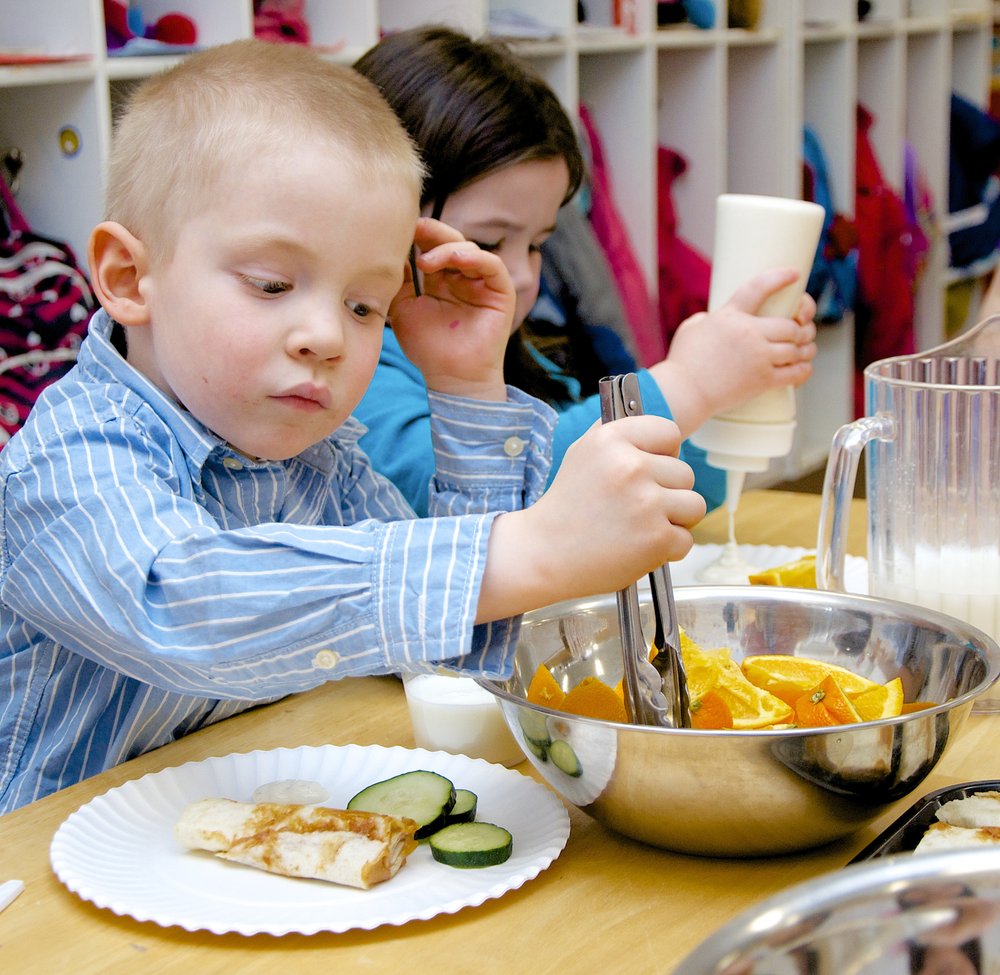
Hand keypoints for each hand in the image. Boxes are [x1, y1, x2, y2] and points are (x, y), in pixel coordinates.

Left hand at [389, 217, 515, 400]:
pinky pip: (492, 265)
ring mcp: (482, 282)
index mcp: (440, 279)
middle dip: (432, 233)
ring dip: (447, 249)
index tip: (400, 231)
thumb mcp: (403, 308)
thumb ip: (399, 281)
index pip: (431, 247)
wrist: (451, 377)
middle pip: (450, 241)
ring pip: (469, 249)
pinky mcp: (501, 291)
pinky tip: (457, 259)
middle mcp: (461, 276)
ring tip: (427, 262)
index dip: (418, 236)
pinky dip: (475, 258)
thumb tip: (390, 251)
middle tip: (415, 230)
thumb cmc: (428, 348)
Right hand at [476, 415, 705, 620]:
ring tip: (642, 527)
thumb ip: (616, 436)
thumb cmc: (565, 507)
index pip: (669, 432)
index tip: (649, 470)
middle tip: (636, 507)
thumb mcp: (581, 454)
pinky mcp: (656, 539)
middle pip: (685, 473)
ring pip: (694, 506)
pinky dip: (668, 549)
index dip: (664, 453)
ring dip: (675, 520)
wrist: (542, 554)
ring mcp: (646, 503)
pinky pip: (686, 540)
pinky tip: (639, 548)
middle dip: (668, 492)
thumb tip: (650, 423)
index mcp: (611, 439)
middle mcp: (631, 466)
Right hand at [648, 267, 817, 436]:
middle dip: (801, 329)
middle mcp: (749, 334)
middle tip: (802, 333)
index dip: (780, 277)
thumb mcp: (691, 329)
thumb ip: (707, 319)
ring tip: (805, 350)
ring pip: (797, 349)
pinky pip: (795, 373)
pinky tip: (804, 367)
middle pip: (790, 326)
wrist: (684, 392)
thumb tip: (713, 319)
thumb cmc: (682, 362)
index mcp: (731, 316)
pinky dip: (804, 370)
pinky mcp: (762, 380)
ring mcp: (758, 357)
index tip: (794, 274)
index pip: (760, 288)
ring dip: (805, 349)